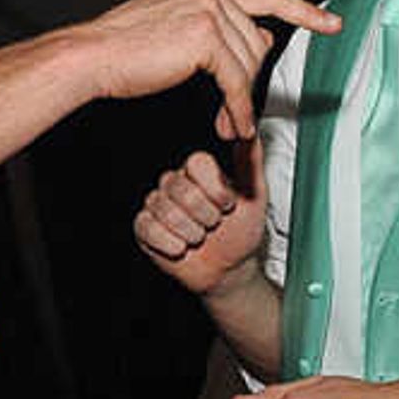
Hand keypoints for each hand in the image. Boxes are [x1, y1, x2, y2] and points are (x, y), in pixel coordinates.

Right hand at [71, 0, 340, 144]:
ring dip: (239, 100)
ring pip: (249, 64)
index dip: (303, 11)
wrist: (93, 55)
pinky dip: (238, 109)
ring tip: (225, 121)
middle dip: (249, 82)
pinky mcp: (204, 37)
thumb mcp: (181, 27)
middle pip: (258, 42)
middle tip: (233, 112)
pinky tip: (234, 125)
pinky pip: (236, 82)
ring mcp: (208, 9)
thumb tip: (263, 40)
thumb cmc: (127, 47)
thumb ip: (223, 27)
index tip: (331, 23)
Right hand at [135, 149, 266, 297]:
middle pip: (182, 190)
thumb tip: (248, 128)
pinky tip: (182, 248)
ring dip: (192, 233)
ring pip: (167, 212)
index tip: (228, 205)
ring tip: (200, 236)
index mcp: (197, 171)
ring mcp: (156, 204)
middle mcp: (174, 183)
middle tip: (214, 225)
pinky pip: (149, 229)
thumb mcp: (254, 194)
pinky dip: (172, 244)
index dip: (215, 190)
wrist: (228, 269)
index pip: (197, 163)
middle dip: (206, 216)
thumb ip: (250, 159)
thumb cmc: (240, 232)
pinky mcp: (143, 227)